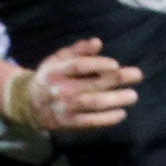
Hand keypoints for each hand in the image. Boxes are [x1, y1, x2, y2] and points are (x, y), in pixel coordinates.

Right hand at [3, 38, 141, 131]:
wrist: (29, 104)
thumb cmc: (50, 77)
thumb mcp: (57, 60)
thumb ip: (77, 50)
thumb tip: (97, 43)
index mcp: (55, 71)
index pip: (77, 66)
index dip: (97, 64)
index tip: (116, 64)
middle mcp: (59, 90)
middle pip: (90, 85)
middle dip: (116, 80)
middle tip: (137, 74)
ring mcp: (64, 107)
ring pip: (92, 104)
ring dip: (115, 100)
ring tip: (133, 95)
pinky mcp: (68, 122)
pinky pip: (90, 122)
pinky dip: (107, 119)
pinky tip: (121, 113)